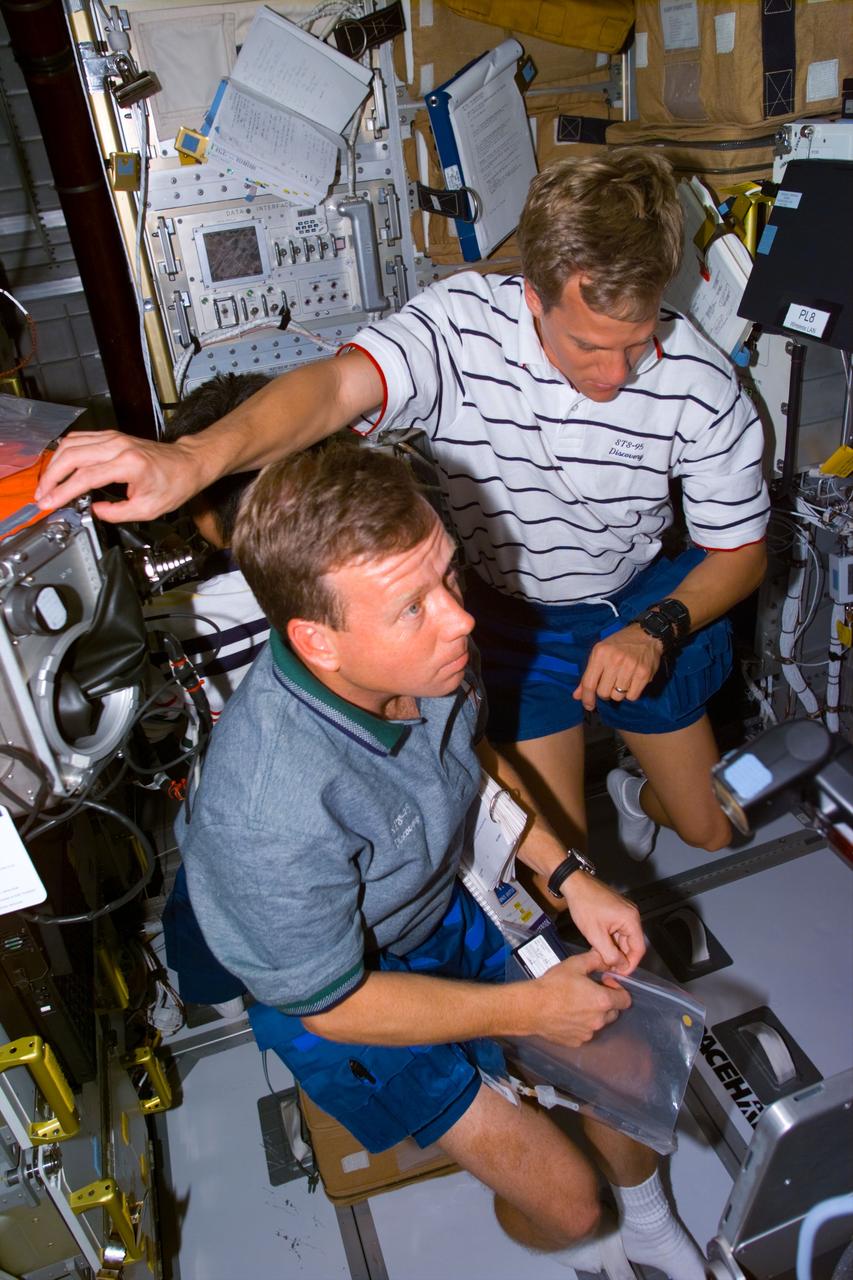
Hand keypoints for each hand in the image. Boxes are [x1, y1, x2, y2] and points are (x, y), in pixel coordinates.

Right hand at [35, 431, 201, 521]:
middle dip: (51, 477)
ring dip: (54, 464)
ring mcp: (114, 438)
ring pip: (72, 443)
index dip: (63, 491)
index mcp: (129, 465)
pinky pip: (80, 439)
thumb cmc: (174, 483)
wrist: (188, 463)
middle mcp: (119, 446)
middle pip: (72, 455)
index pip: (86, 477)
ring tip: (47, 484)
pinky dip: (64, 452)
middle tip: (41, 495)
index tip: (49, 502)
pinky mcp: (112, 436)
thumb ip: (117, 513)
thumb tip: (94, 511)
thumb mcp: (148, 509)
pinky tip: (58, 466)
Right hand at [527, 949, 630, 1046]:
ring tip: (575, 1004)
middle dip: (606, 1002)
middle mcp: (599, 1020)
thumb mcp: (575, 964)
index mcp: (603, 1001)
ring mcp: (588, 1033)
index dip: (618, 990)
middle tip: (588, 992)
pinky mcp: (576, 1042)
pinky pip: (584, 1032)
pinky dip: (580, 1025)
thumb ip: (595, 960)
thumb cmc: (553, 985)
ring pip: (598, 1023)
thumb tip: (606, 958)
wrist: (531, 1007)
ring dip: (593, 1014)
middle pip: (613, 1012)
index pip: (625, 1000)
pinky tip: (566, 1015)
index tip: (605, 984)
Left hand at [561, 872, 644, 974]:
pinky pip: (618, 930)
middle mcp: (631, 915)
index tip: (620, 973)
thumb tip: (620, 966)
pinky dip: (610, 939)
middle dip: (620, 957)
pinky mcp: (617, 911)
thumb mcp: (595, 934)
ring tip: (600, 955)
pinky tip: (599, 944)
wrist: (574, 884)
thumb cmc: (584, 903)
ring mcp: (624, 912)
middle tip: (607, 966)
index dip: (630, 964)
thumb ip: (610, 954)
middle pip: (632, 944)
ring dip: (613, 948)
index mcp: (631, 919)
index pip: (639, 949)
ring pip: (624, 938)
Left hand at [572, 623, 662, 711]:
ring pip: (617, 696)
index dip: (587, 698)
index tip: (588, 705)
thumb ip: (588, 675)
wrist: (646, 634)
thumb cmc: (620, 644)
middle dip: (605, 693)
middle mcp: (614, 660)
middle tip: (609, 685)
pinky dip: (631, 694)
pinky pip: (632, 696)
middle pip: (603, 693)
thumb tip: (577, 696)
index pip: (589, 683)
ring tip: (621, 681)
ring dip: (618, 693)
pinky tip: (631, 683)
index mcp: (600, 653)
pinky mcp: (644, 674)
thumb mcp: (599, 653)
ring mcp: (630, 667)